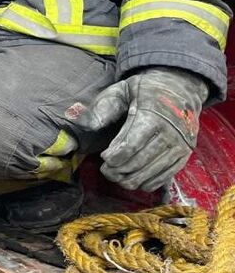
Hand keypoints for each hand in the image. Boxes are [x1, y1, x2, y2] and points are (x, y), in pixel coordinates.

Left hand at [71, 67, 208, 191]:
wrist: (179, 89)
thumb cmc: (144, 91)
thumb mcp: (121, 90)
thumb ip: (104, 107)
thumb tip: (88, 126)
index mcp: (152, 115)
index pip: (131, 145)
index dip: (114, 156)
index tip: (103, 157)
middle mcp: (170, 133)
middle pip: (140, 162)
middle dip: (119, 170)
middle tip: (106, 170)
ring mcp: (180, 145)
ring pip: (152, 172)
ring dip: (131, 179)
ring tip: (116, 176)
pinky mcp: (184, 155)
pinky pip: (166, 176)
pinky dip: (148, 183)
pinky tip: (135, 180)